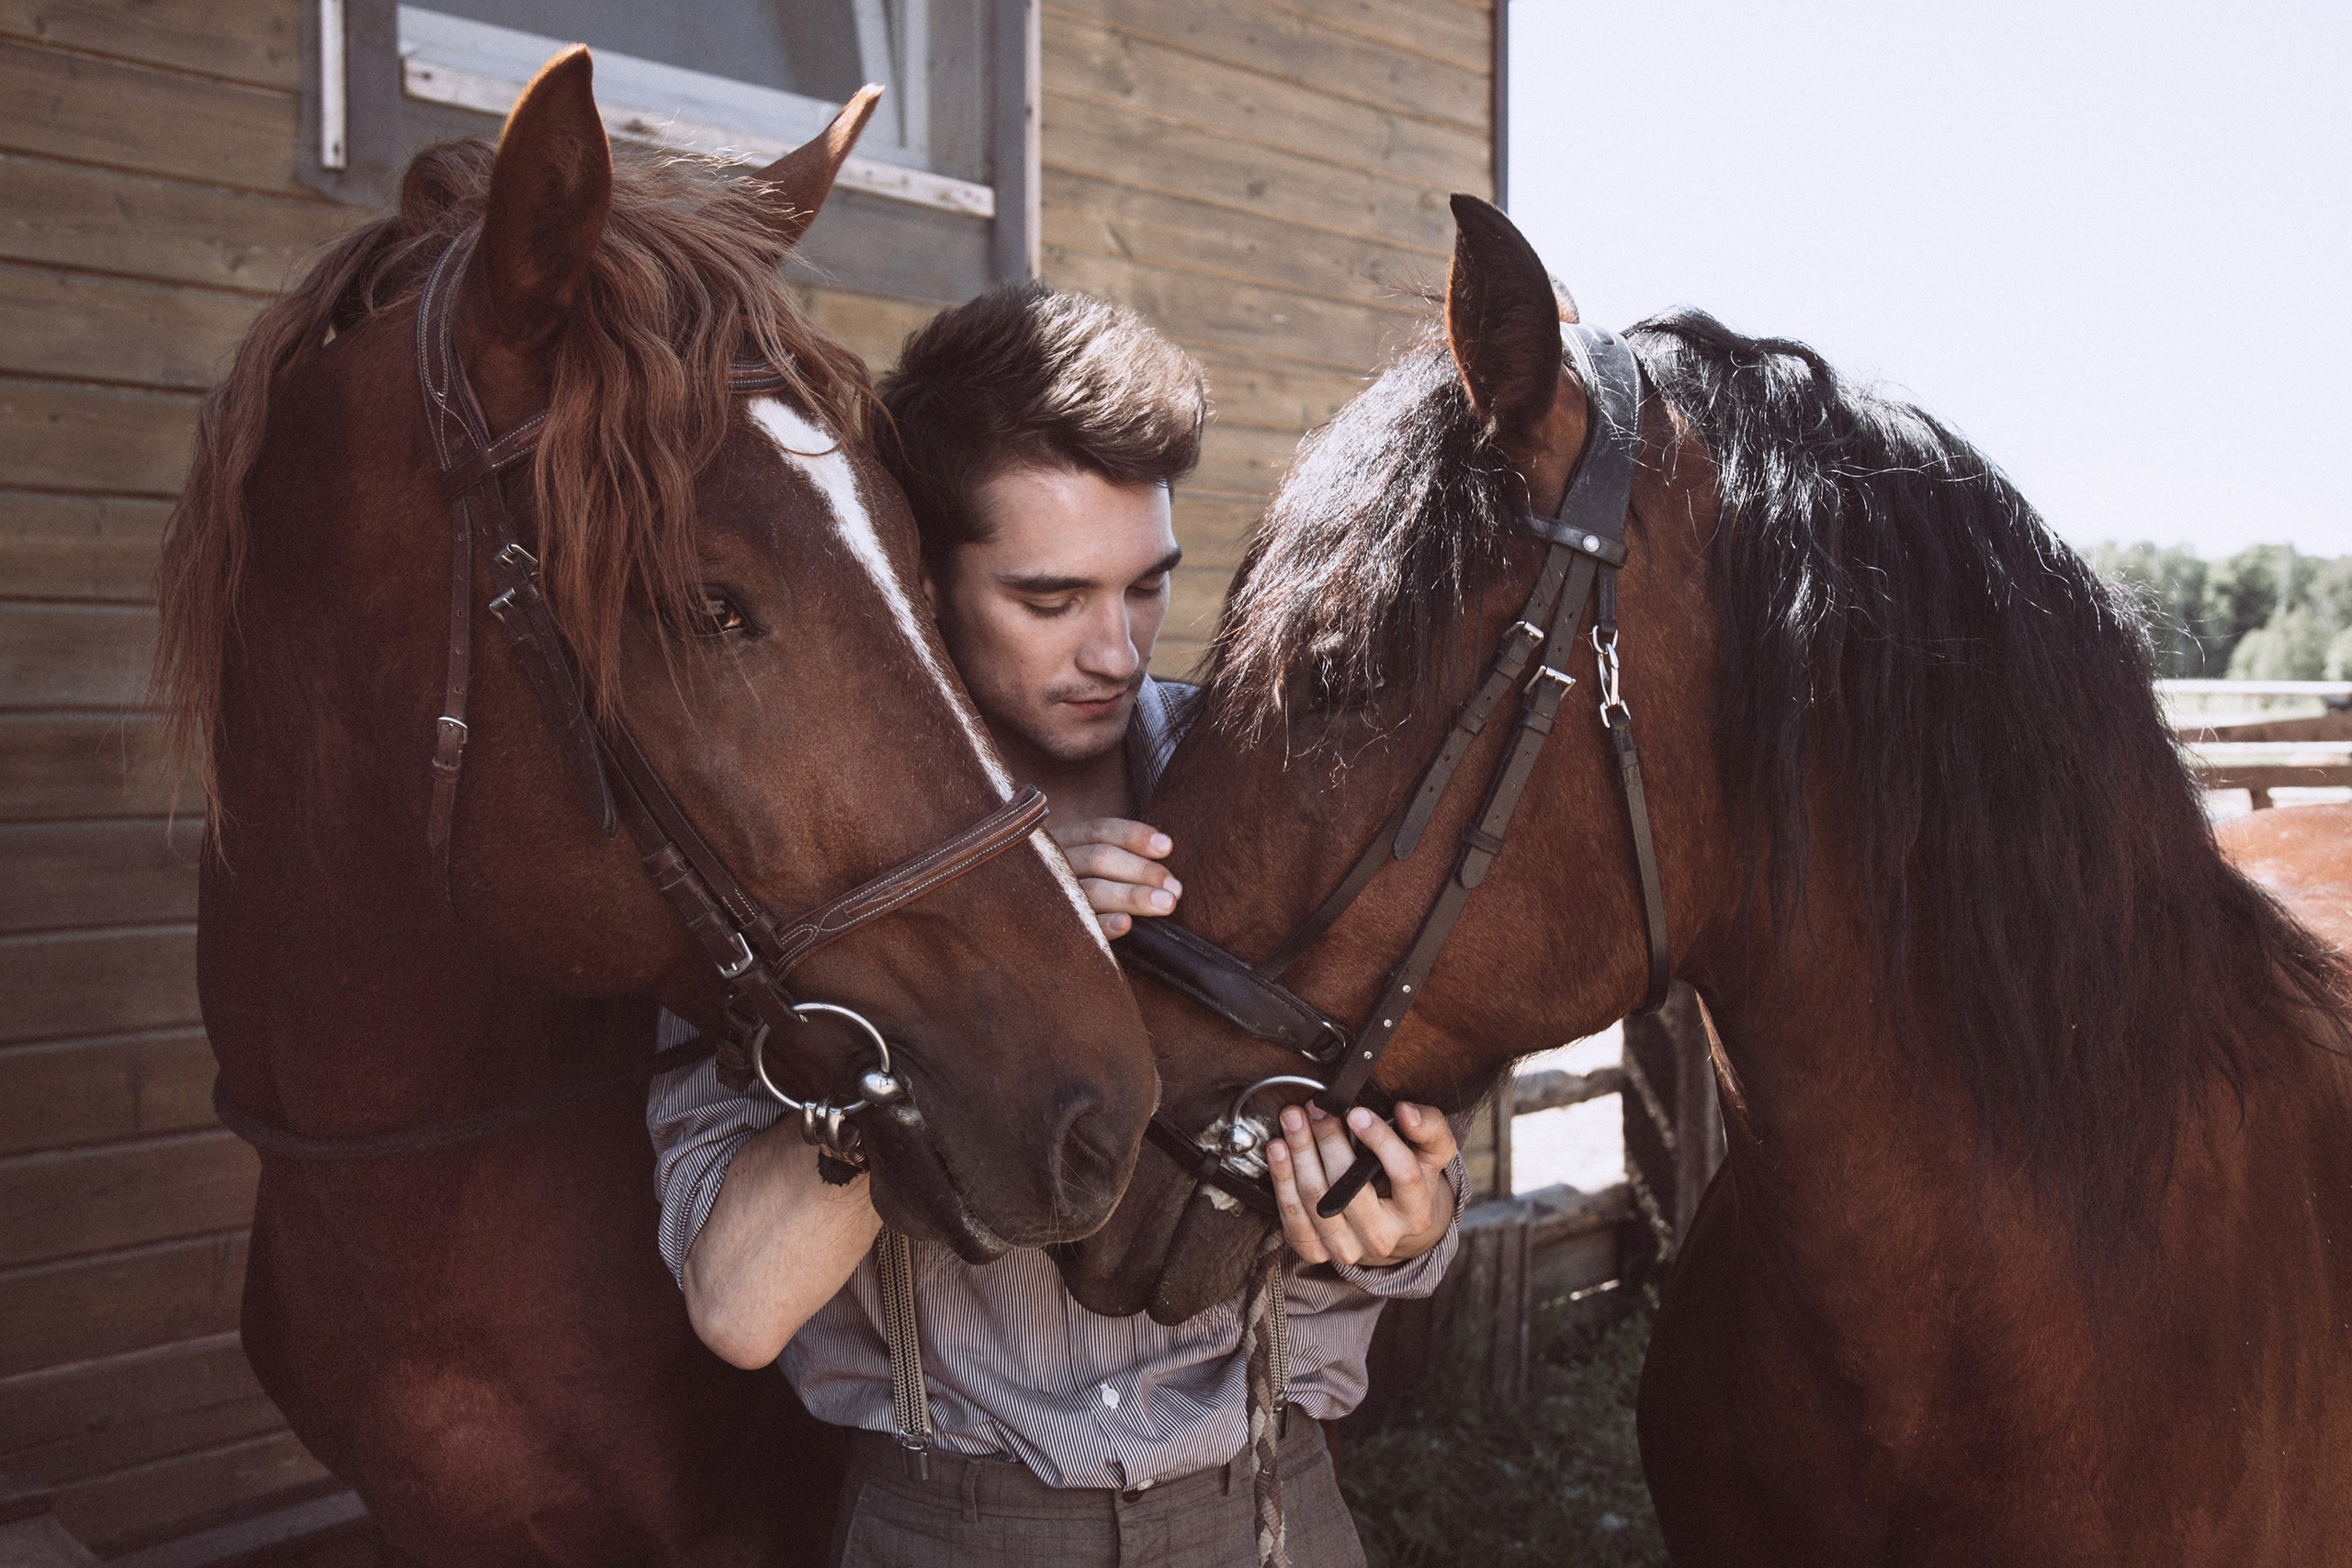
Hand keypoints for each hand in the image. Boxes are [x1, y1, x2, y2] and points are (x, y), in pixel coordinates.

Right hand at [1048, 816, 1180, 937]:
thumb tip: (1164, 852)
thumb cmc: (1063, 885)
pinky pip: (1075, 924)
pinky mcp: (1044, 926)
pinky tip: (1126, 924)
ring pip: (1091, 889)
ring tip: (1166, 903)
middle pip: (1100, 858)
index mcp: (1062, 840)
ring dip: (1132, 895)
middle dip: (1142, 871)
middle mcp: (1052, 862)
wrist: (1009, 921)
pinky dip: (1101, 923)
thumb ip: (1109, 853)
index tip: (1168, 847)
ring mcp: (1046, 894)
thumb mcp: (1076, 859)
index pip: (1100, 830)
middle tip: (1176, 888)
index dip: (1135, 836)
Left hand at [1267, 1101, 1456, 1267]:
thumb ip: (1428, 1128)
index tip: (1357, 1112)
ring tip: (1293, 1119)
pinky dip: (1282, 1179)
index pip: (1403, 1175)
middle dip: (1328, 1140)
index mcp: (1416, 1213)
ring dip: (1300, 1153)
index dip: (1380, 1140)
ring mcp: (1347, 1248)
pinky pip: (1292, 1215)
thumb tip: (1406, 1112)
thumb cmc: (1409, 1183)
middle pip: (1349, 1187)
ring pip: (1316, 1198)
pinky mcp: (1316, 1251)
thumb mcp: (1431, 1154)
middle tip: (1316, 1108)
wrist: (1391, 1225)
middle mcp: (1382, 1237)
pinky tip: (1278, 1150)